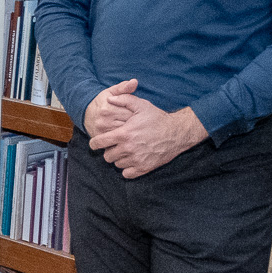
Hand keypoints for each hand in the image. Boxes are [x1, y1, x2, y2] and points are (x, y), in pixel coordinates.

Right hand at [83, 78, 140, 137]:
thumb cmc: (102, 101)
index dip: (137, 113)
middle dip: (135, 123)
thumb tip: (135, 81)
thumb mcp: (111, 91)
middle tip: (139, 122)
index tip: (139, 113)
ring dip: (130, 131)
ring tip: (134, 128)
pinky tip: (126, 134)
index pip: (130, 112)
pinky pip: (116, 140)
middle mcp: (104, 120)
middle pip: (128, 124)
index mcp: (108, 108)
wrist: (85, 113)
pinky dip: (122, 137)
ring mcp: (102, 131)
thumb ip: (124, 87)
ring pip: (124, 133)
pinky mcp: (101, 138)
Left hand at [89, 104, 208, 179]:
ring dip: (119, 159)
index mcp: (124, 134)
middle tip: (116, 146)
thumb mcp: (142, 105)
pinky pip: (127, 174)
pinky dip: (127, 169)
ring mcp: (136, 160)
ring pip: (117, 164)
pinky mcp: (144, 168)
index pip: (99, 143)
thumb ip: (124, 99)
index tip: (96, 143)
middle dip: (109, 151)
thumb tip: (109, 99)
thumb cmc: (158, 118)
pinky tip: (132, 160)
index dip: (94, 143)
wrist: (177, 133)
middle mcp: (128, 148)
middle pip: (107, 156)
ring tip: (126, 151)